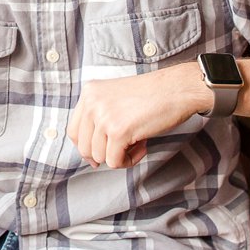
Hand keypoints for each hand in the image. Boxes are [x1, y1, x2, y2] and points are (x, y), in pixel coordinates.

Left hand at [66, 63, 211, 168]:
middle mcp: (92, 102)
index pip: (73, 131)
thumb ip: (100, 118)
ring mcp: (103, 116)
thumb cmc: (152, 96)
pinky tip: (143, 145)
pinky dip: (130, 160)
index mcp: (89, 93)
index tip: (101, 153)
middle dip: (104, 154)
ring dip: (120, 156)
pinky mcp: (117, 131)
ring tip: (138, 142)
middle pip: (84, 147)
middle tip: (126, 148)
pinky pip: (114, 161)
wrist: (176, 89)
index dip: (86, 147)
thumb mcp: (115, 99)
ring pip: (99, 156)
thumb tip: (90, 157)